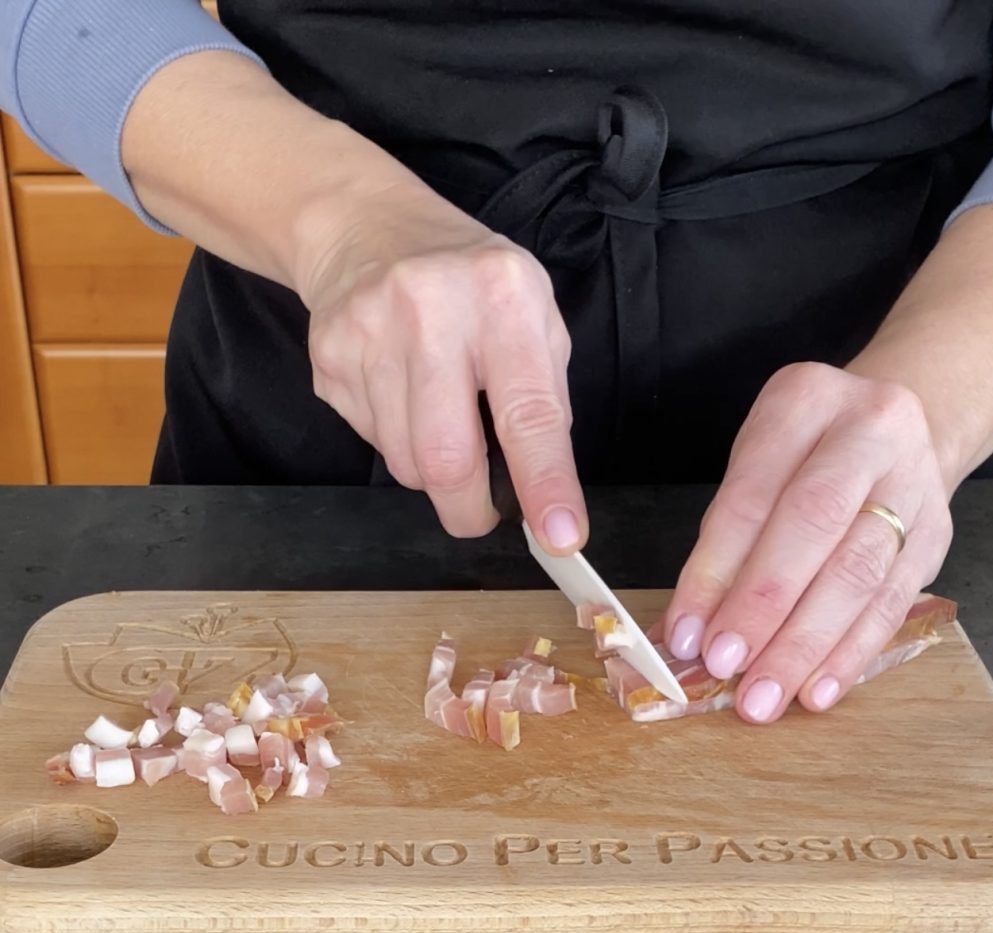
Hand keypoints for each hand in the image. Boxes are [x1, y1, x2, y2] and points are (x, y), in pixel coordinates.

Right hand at [300, 182, 586, 551]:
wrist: (368, 230)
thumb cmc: (473, 284)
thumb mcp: (534, 315)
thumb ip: (544, 397)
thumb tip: (541, 491)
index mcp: (503, 298)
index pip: (528, 411)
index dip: (545, 482)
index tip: (560, 537)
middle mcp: (431, 311)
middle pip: (446, 458)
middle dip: (469, 509)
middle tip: (482, 514)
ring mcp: (368, 333)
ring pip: (404, 463)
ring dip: (432, 471)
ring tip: (440, 420)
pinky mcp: (327, 357)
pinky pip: (371, 442)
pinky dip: (396, 441)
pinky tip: (401, 395)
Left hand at [660, 361, 952, 722]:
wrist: (890, 430)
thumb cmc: (802, 453)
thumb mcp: (755, 465)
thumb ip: (726, 538)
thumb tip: (690, 628)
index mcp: (803, 401)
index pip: (750, 496)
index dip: (714, 571)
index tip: (687, 633)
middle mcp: (868, 432)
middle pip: (813, 528)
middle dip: (763, 608)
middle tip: (726, 667)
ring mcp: (913, 482)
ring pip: (859, 572)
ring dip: (805, 645)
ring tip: (765, 694)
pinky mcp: (936, 534)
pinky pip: (894, 602)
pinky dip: (850, 652)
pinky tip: (817, 689)